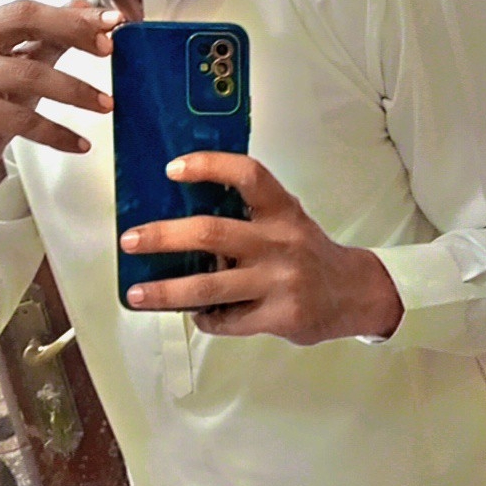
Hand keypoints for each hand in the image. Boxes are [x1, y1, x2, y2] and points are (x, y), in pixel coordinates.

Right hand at [0, 0, 120, 200]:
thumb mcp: (22, 71)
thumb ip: (49, 40)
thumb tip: (86, 9)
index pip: (29, 9)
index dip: (73, 15)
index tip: (113, 21)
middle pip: (24, 19)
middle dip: (72, 30)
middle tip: (110, 49)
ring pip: (29, 73)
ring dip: (75, 90)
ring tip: (106, 105)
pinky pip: (20, 119)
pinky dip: (55, 133)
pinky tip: (79, 144)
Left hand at [119, 153, 403, 343]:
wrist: (355, 294)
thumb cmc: (307, 252)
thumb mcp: (287, 221)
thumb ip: (248, 217)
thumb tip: (180, 219)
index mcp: (282, 210)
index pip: (248, 175)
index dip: (210, 166)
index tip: (172, 169)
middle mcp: (280, 242)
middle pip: (211, 233)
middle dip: (162, 236)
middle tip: (129, 240)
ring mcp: (279, 281)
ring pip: (209, 287)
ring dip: (166, 292)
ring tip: (136, 295)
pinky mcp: (279, 316)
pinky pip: (227, 320)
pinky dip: (204, 319)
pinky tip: (195, 316)